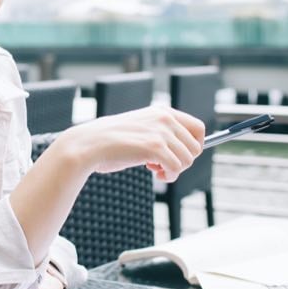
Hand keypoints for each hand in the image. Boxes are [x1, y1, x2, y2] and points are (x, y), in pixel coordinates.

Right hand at [70, 105, 204, 182]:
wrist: (89, 144)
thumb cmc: (110, 141)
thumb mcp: (141, 129)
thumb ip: (161, 134)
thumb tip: (186, 152)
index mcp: (162, 111)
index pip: (198, 127)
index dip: (194, 146)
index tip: (181, 156)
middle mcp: (165, 118)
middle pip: (196, 147)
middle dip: (183, 161)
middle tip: (163, 165)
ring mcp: (160, 132)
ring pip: (188, 160)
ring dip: (174, 170)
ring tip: (155, 169)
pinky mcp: (154, 147)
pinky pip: (176, 169)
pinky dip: (168, 176)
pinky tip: (154, 174)